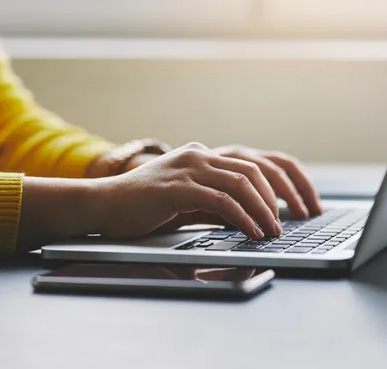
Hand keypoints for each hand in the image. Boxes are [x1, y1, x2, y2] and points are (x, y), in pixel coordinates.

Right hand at [97, 142, 282, 239]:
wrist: (102, 204)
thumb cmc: (143, 206)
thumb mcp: (187, 201)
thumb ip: (216, 204)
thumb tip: (248, 218)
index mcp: (201, 155)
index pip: (249, 165)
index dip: (272, 188)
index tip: (283, 210)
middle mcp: (197, 155)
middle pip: (252, 172)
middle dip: (274, 200)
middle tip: (280, 225)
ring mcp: (187, 169)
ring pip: (240, 184)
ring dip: (262, 210)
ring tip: (271, 231)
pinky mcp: (177, 188)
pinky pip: (221, 201)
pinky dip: (241, 218)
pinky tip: (251, 232)